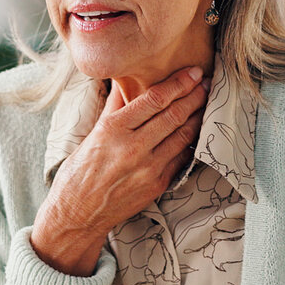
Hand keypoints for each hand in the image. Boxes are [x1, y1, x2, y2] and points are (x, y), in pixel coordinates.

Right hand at [32, 66, 207, 275]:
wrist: (78, 214)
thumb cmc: (80, 173)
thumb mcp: (93, 133)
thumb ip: (114, 106)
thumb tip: (126, 79)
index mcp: (113, 130)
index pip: (154, 99)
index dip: (178, 83)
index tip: (192, 71)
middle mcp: (133, 148)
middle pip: (174, 115)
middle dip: (195, 95)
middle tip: (206, 82)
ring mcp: (148, 168)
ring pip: (183, 135)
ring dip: (198, 116)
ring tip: (206, 101)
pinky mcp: (158, 185)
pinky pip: (181, 157)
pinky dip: (191, 141)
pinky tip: (197, 130)